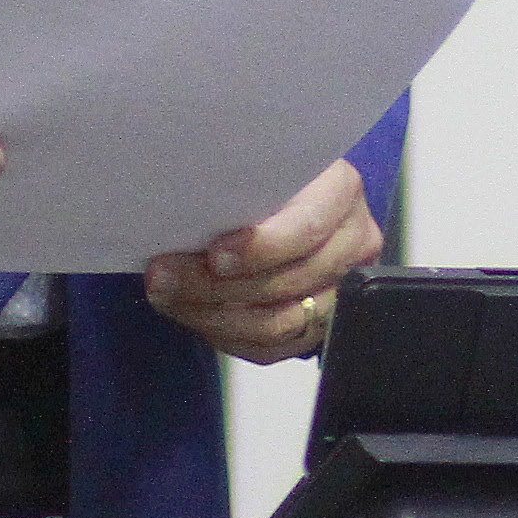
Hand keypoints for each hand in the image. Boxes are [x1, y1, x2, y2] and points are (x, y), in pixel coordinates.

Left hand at [140, 158, 375, 363]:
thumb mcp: (254, 170)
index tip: (214, 255)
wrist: (280, 202)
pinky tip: (194, 314)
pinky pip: (272, 348)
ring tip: (168, 296)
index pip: (307, 228)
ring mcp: (341, 287)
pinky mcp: (320, 324)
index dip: (261, 248)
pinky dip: (226, 335)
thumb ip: (236, 188)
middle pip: (288, 280)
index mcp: (341, 191)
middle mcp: (353, 240)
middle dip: (216, 285)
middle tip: (164, 276)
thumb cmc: (261, 180)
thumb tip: (188, 221)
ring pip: (277, 322)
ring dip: (213, 314)